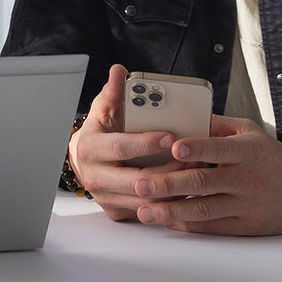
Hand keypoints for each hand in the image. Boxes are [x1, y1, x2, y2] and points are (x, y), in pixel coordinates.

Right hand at [68, 64, 197, 220]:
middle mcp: (95, 177)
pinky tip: (187, 189)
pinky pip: (150, 210)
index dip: (147, 142)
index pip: (121, 147)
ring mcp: (106, 197)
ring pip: (148, 199)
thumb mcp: (103, 111)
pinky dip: (171, 202)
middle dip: (170, 170)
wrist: (85, 163)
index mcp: (90, 149)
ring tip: (195, 171)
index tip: (170, 136)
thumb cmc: (100, 134)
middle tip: (194, 158)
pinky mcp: (117, 211)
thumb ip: (114, 92)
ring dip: (175, 188)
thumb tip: (119, 70)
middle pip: (138, 179)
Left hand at [129, 116, 281, 235]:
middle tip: (140, 184)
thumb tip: (181, 116)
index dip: (195, 148)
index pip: (217, 148)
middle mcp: (246, 178)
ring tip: (145, 211)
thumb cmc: (272, 156)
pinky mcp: (248, 225)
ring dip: (172, 211)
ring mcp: (247, 204)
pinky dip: (188, 225)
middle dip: (168, 184)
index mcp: (246, 151)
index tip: (172, 147)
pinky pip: (214, 226)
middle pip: (203, 182)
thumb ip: (216, 125)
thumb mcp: (250, 132)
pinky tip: (168, 222)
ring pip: (205, 208)